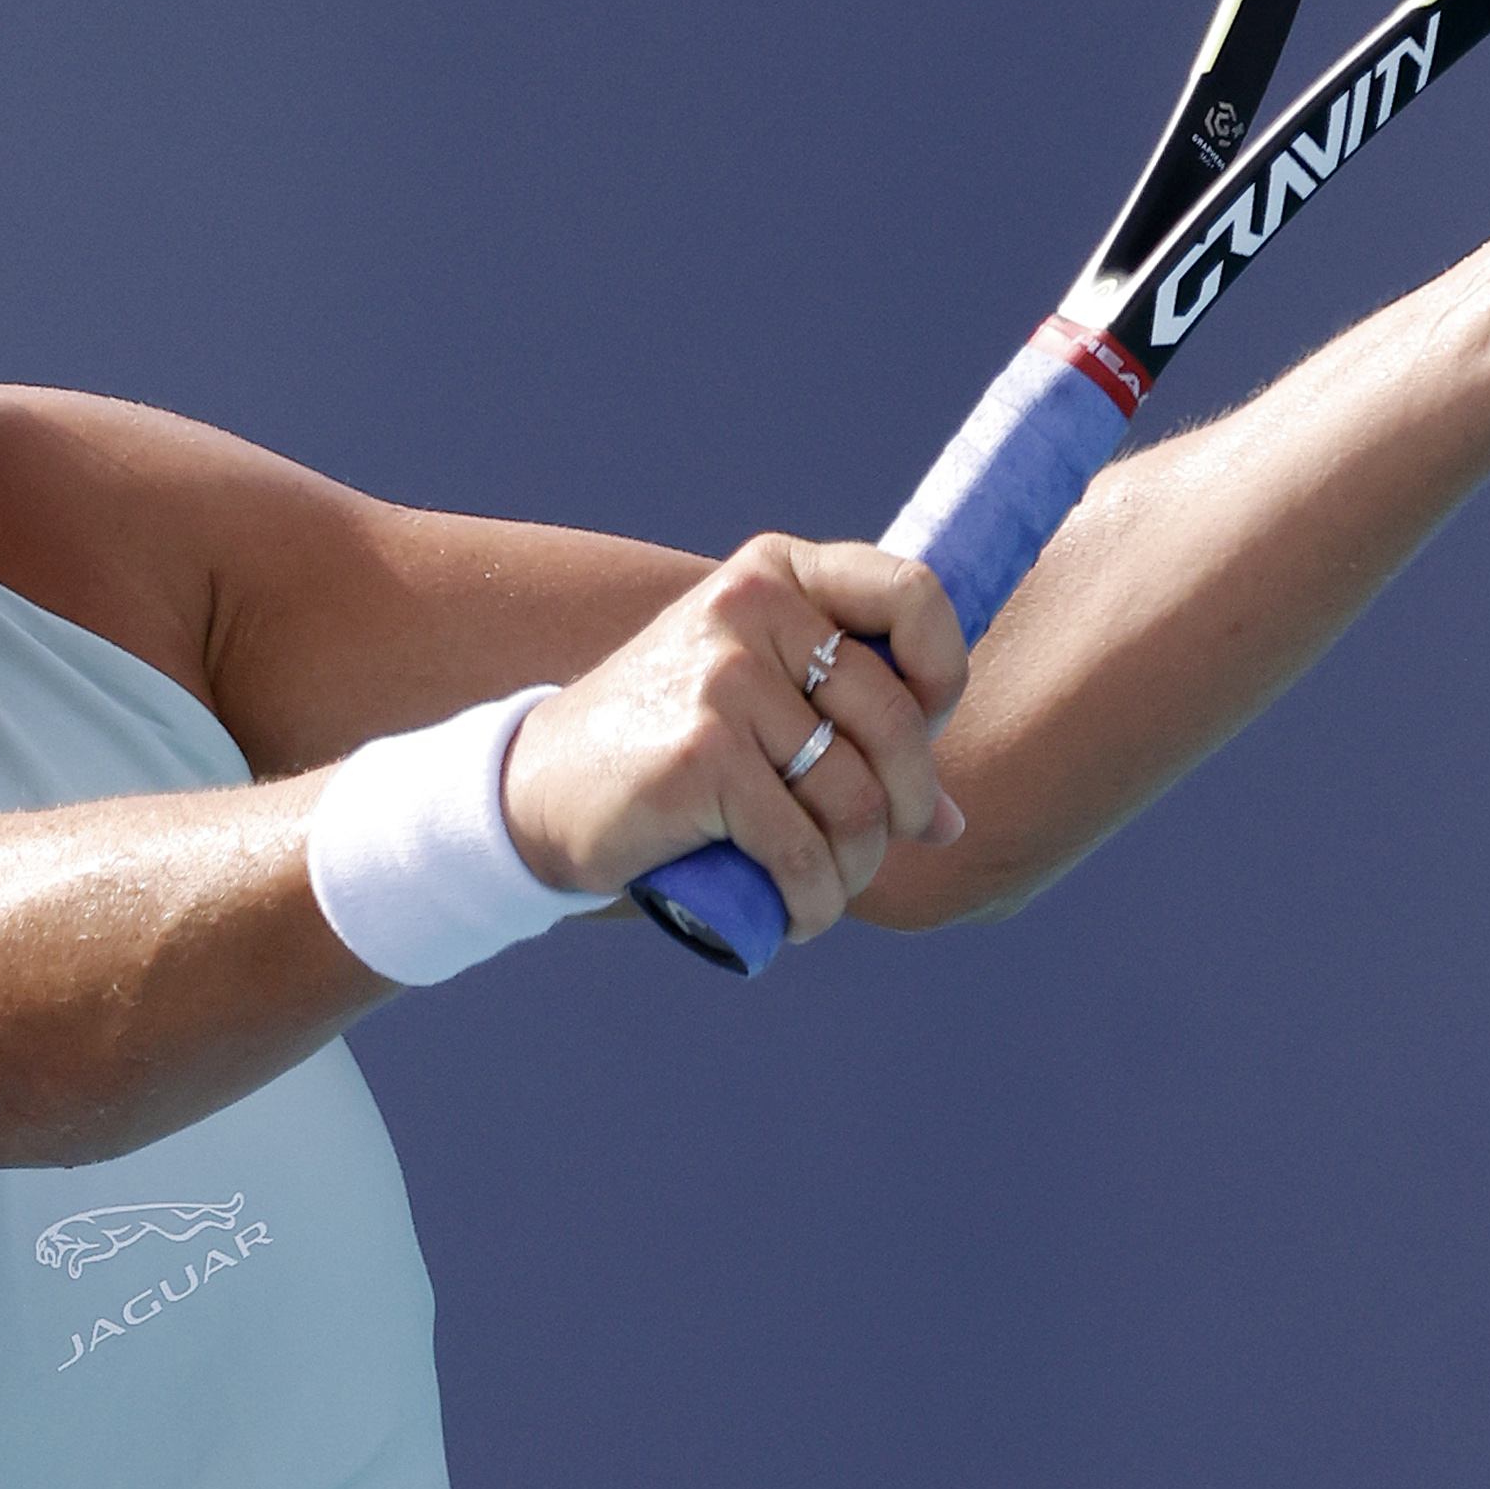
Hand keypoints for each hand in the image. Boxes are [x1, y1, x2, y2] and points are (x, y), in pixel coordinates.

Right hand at [500, 537, 968, 942]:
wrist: (535, 788)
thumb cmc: (664, 745)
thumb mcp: (753, 697)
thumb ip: (848, 729)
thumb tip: (954, 824)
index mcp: (773, 574)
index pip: (913, 593)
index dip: (941, 675)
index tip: (921, 732)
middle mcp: (750, 608)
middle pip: (894, 721)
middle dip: (906, 807)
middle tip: (878, 846)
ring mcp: (723, 678)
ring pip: (856, 798)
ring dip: (856, 868)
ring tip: (825, 888)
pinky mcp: (702, 754)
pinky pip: (804, 847)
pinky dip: (814, 901)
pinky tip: (798, 915)